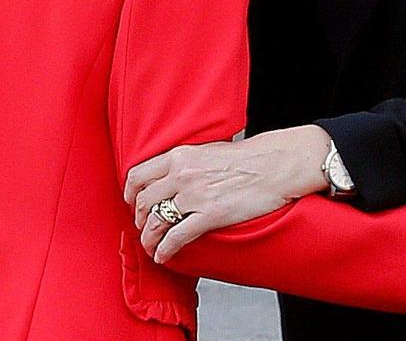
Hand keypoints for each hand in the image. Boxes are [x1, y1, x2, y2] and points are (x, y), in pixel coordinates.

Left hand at [126, 125, 329, 263]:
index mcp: (179, 156)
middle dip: (139, 219)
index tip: (132, 203)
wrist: (274, 165)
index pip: (138, 175)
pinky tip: (164, 256)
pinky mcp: (210, 215)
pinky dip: (165, 250)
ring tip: (150, 247)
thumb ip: (186, 162)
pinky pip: (177, 237)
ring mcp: (194, 196)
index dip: (130, 193)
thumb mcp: (207, 149)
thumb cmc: (246, 157)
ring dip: (148, 239)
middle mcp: (182, 174)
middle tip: (143, 228)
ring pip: (156, 222)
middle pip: (144, 201)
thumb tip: (172, 174)